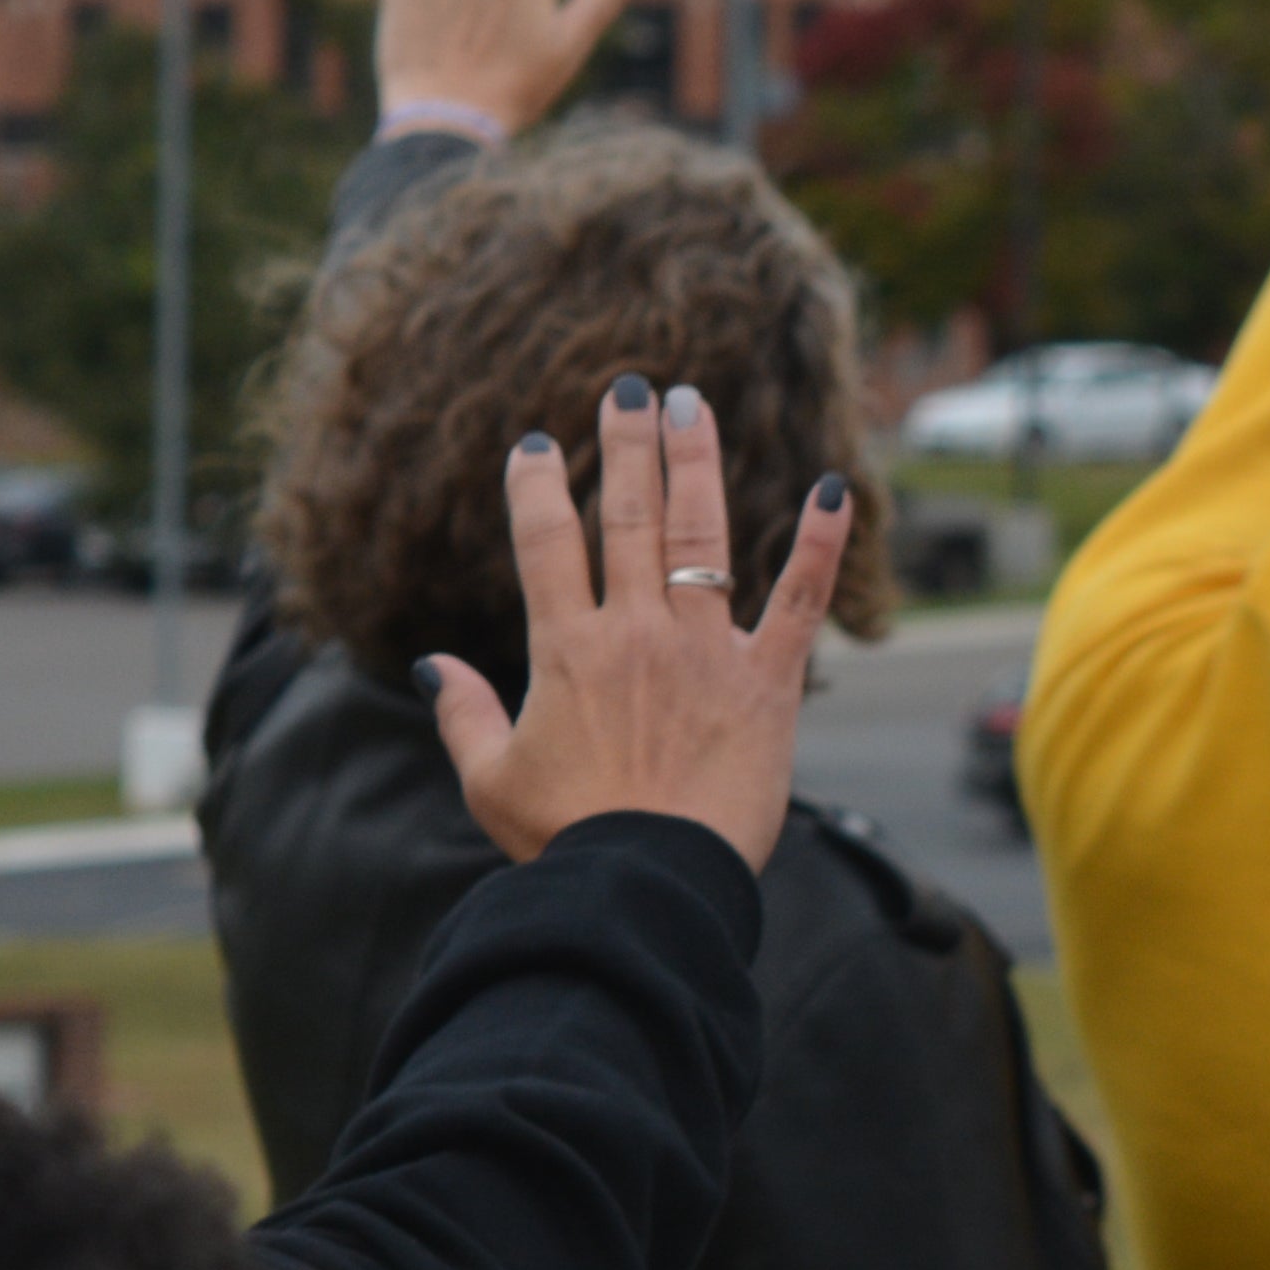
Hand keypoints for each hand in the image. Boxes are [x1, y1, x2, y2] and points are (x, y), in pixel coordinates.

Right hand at [419, 376, 848, 874]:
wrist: (648, 883)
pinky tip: (837, 487)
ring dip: (696, 462)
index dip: (536, 486)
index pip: (545, 543)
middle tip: (629, 386)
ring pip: (700, 534)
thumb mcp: (490, 779)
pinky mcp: (770, 683)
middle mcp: (636, 633)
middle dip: (623, 444)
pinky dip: (822, 542)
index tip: (533, 442)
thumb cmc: (566, 839)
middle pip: (626, 516)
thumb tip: (432, 662)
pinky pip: (802, 601)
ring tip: (691, 403)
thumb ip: (462, 713)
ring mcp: (706, 651)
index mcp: (565, 650)